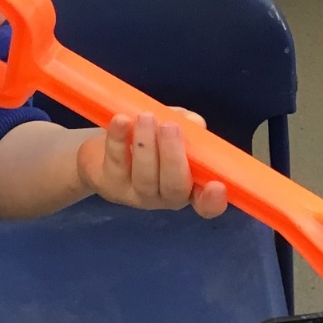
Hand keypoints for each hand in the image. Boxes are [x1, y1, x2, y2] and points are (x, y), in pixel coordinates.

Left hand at [77, 112, 227, 218]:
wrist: (105, 151)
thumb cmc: (151, 141)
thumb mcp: (173, 130)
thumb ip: (188, 126)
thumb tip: (194, 123)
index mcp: (189, 187)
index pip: (206, 204)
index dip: (213, 201)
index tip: (217, 185)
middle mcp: (164, 197)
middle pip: (174, 188)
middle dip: (174, 157)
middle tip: (171, 127)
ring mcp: (136, 195)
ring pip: (145, 177)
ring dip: (146, 145)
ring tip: (146, 117)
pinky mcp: (109, 185)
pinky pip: (116, 163)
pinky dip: (118, 140)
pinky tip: (121, 120)